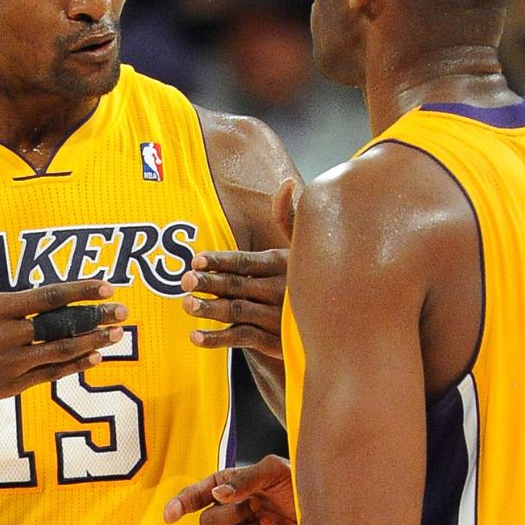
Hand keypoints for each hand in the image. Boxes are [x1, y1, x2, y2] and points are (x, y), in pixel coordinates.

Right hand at [0, 215, 127, 416]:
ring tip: (116, 335)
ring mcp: (7, 365)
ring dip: (91, 343)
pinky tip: (93, 360)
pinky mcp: (6, 389)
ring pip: (59, 352)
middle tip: (123, 311)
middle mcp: (4, 336)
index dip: (80, 291)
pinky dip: (72, 368)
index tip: (106, 285)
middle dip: (95, 317)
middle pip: (60, 325)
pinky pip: (47, 377)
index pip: (47, 296)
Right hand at [164, 454, 296, 524]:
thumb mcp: (273, 470)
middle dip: (229, 515)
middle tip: (255, 507)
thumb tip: (218, 491)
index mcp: (228, 484)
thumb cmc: (297, 481)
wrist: (321, 506)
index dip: (180, 503)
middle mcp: (230, 508)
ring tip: (267, 520)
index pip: (196, 493)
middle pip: (207, 522)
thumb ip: (244, 479)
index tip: (170, 515)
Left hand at [183, 180, 296, 358]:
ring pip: (237, 312)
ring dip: (210, 309)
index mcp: (281, 265)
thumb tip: (288, 183)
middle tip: (185, 280)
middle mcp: (278, 290)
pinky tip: (196, 336)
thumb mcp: (304, 247)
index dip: (220, 261)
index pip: (245, 262)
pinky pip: (242, 339)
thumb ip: (289, 217)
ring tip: (187, 304)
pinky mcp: (273, 342)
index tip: (197, 260)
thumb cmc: (313, 277)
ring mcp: (275, 318)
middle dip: (210, 283)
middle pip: (237, 285)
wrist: (339, 322)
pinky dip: (218, 339)